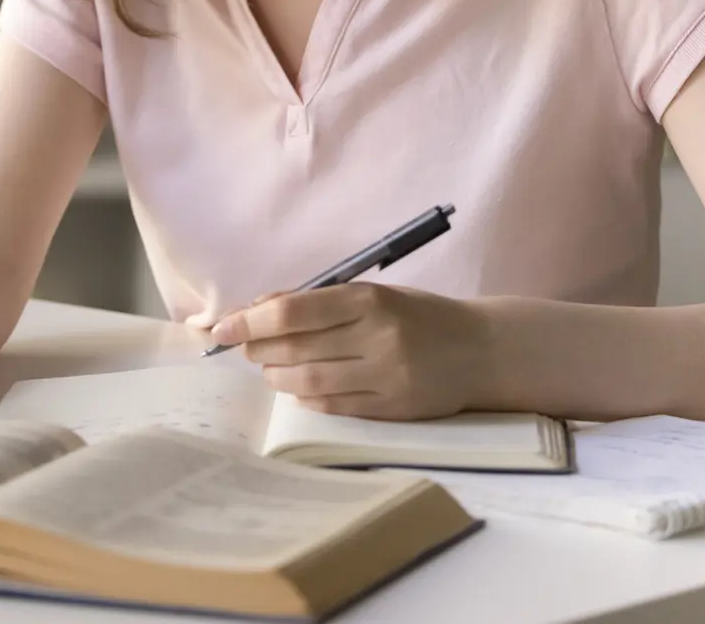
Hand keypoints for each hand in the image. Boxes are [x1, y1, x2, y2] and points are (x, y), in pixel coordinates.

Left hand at [206, 282, 483, 420]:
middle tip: (245, 349)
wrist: (482, 350)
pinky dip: (307, 399)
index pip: (292, 312)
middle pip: (294, 349)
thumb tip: (258, 308)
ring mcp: (386, 377)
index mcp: (369, 300)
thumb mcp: (374, 294)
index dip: (249, 321)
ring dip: (277, 376)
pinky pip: (333, 408)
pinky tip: (301, 389)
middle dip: (258, 350)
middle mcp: (377, 338)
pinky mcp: (394, 409)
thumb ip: (319, 302)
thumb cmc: (419, 316)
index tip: (221, 329)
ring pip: (307, 383)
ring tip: (271, 368)